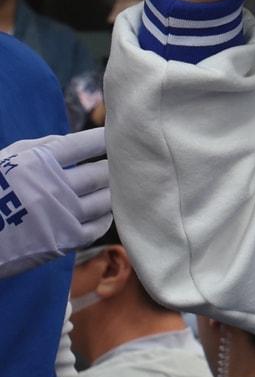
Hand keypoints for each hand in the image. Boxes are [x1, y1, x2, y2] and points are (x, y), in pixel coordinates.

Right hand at [0, 128, 110, 278]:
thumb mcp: (6, 160)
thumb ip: (39, 146)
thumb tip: (71, 139)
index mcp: (37, 163)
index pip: (83, 144)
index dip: (103, 139)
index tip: (115, 136)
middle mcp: (53, 188)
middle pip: (99, 174)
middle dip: (113, 168)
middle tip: (121, 164)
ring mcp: (61, 215)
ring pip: (104, 200)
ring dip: (113, 191)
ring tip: (116, 186)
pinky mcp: (64, 240)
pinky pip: (98, 227)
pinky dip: (105, 217)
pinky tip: (105, 211)